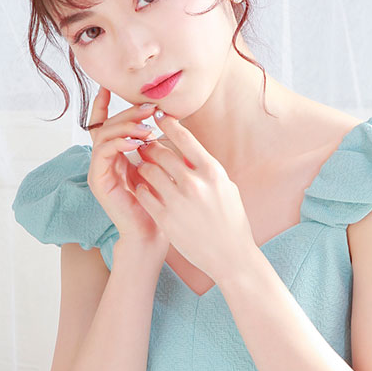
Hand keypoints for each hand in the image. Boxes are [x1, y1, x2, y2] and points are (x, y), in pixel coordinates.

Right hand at [85, 87, 169, 261]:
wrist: (153, 230)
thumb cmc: (160, 198)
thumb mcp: (159, 164)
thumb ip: (153, 143)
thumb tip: (162, 117)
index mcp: (116, 154)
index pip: (103, 124)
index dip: (102, 104)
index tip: (107, 86)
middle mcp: (103, 159)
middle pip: (107, 125)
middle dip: (127, 113)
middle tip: (148, 108)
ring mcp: (99, 170)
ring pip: (104, 136)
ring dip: (125, 127)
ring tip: (146, 128)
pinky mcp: (98, 181)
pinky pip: (102, 153)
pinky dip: (118, 143)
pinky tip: (135, 142)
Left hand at [132, 110, 257, 282]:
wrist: (230, 255)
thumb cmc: (230, 220)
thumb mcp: (225, 187)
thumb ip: (206, 168)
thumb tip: (189, 150)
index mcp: (212, 171)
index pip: (185, 138)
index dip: (168, 123)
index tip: (158, 115)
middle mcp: (194, 183)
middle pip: (161, 152)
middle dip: (149, 146)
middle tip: (143, 144)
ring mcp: (178, 201)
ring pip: (148, 171)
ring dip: (142, 166)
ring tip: (142, 166)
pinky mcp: (166, 218)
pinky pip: (143, 193)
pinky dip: (140, 187)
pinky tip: (142, 188)